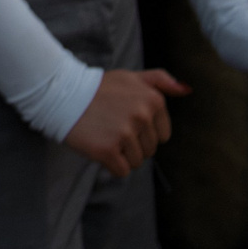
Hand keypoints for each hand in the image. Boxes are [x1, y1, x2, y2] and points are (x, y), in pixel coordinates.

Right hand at [63, 67, 188, 177]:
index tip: (124, 118)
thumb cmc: (98, 88)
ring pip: (136, 162)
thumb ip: (161, 80)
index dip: (143, 131)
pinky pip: (121, 171)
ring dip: (121, 154)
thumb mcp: (130, 77)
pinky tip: (98, 146)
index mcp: (153, 100)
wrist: (61, 93)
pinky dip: (110, 165)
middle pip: (149, 150)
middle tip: (110, 125)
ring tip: (103, 134)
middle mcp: (142, 115)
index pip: (162, 136)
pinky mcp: (108, 150)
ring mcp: (125, 133)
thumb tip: (186, 90)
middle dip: (131, 143)